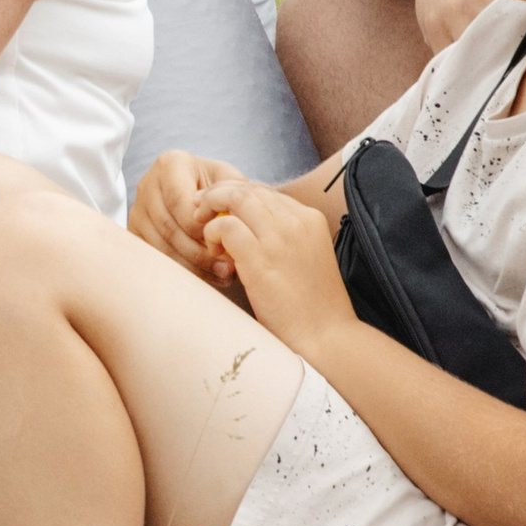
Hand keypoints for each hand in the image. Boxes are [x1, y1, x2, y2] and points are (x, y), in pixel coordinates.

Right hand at [130, 151, 259, 283]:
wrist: (198, 192)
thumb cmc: (217, 186)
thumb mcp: (229, 180)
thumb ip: (232, 194)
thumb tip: (226, 220)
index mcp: (170, 164)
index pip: (179, 201)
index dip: (200, 227)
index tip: (223, 242)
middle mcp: (147, 184)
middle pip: (168, 227)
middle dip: (199, 253)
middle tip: (226, 268)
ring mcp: (137, 210)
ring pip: (160, 247)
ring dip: (192, 267)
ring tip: (221, 276)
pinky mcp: (135, 233)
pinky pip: (154, 258)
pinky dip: (181, 272)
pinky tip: (205, 278)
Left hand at [203, 174, 356, 352]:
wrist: (325, 337)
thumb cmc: (312, 306)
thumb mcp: (306, 258)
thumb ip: (284, 237)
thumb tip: (249, 226)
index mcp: (310, 218)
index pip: (265, 191)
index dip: (238, 196)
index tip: (221, 209)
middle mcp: (296, 220)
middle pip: (248, 188)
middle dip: (218, 195)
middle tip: (200, 212)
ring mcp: (279, 237)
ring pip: (234, 198)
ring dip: (211, 210)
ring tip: (204, 231)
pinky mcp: (260, 257)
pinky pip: (224, 225)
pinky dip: (212, 233)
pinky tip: (214, 251)